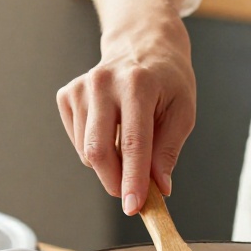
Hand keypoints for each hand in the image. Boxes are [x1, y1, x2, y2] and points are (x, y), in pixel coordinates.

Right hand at [56, 20, 194, 213]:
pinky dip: (95, 150)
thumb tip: (158, 187)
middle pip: (98, 150)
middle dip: (115, 182)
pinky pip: (78, 142)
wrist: (142, 43)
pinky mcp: (67, 95)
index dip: (133, 179)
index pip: (133, 143)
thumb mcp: (183, 111)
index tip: (133, 206)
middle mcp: (104, 83)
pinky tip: (111, 132)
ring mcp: (81, 88)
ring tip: (129, 148)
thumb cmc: (167, 79)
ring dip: (109, 165)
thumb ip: (168, 150)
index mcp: (138, 85)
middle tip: (132, 194)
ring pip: (86, 151)